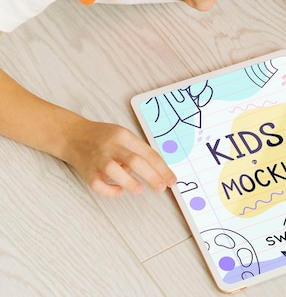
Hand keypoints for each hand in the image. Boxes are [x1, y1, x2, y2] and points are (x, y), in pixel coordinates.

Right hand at [62, 118, 176, 197]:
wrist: (72, 135)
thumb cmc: (102, 137)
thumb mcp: (122, 135)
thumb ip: (137, 150)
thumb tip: (157, 170)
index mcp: (124, 136)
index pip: (148, 153)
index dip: (162, 168)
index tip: (172, 180)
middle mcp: (111, 146)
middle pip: (135, 161)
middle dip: (152, 176)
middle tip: (162, 188)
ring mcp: (98, 159)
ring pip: (115, 171)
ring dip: (130, 182)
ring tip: (139, 189)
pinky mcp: (87, 171)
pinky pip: (98, 184)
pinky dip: (110, 190)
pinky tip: (119, 191)